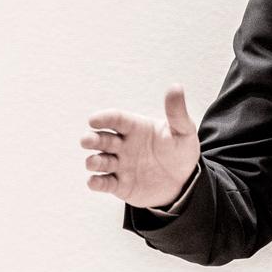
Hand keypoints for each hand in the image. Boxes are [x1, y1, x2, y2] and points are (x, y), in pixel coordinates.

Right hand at [82, 85, 200, 208]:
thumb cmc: (181, 152)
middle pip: (101, 139)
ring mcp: (119, 165)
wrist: (184, 182)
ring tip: (94, 162)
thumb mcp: (183, 131)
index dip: (104, 118)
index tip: (93, 120)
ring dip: (93, 161)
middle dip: (91, 139)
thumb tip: (176, 87)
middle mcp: (123, 145)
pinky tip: (94, 181)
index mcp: (135, 128)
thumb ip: (177, 112)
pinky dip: (96, 182)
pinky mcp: (119, 185)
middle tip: (87, 141)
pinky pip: (104, 183)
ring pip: (99, 161)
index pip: (116, 119)